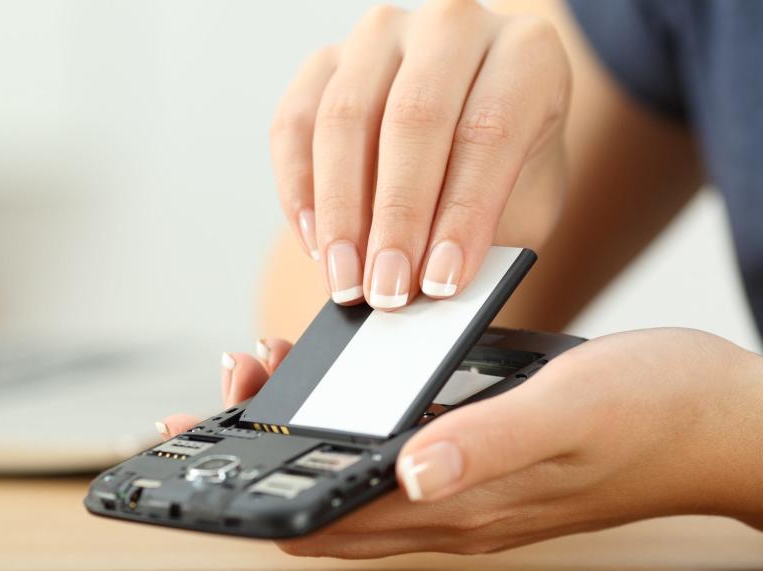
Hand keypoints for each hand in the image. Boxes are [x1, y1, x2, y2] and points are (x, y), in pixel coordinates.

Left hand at [161, 331, 762, 557]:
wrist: (720, 418)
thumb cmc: (654, 411)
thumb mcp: (569, 409)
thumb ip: (488, 443)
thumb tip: (408, 470)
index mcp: (460, 502)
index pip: (330, 520)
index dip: (257, 495)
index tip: (204, 449)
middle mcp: (449, 505)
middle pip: (325, 503)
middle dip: (259, 460)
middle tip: (221, 400)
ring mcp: (461, 486)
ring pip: (351, 479)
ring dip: (298, 438)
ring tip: (262, 378)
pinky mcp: (475, 458)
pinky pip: (388, 453)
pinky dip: (345, 423)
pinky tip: (335, 381)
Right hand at [270, 0, 570, 309]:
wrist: (467, 138)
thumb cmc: (504, 173)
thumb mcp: (521, 207)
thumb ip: (489, 240)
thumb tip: (433, 290)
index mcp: (527, 53)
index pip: (490, 130)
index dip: (462, 214)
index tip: (441, 282)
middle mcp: (454, 27)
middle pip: (414, 119)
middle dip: (396, 219)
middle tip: (386, 290)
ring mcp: (383, 37)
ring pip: (346, 118)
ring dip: (340, 213)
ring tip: (346, 280)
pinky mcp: (326, 61)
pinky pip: (295, 124)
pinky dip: (299, 192)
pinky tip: (315, 245)